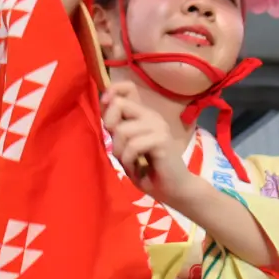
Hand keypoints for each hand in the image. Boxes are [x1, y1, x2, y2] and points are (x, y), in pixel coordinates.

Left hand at [103, 83, 197, 204]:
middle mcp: (152, 116)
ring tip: (129, 162)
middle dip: (110, 128)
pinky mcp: (161, 140)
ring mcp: (158, 126)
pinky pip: (133, 145)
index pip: (127, 88)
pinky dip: (129, 160)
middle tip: (118, 149)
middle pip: (119, 105)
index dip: (111, 93)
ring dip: (120, 151)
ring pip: (123, 130)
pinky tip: (137, 168)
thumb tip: (104, 113)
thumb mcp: (126, 149)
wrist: (174, 190)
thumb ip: (117, 131)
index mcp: (144, 115)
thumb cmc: (149, 171)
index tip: (107, 117)